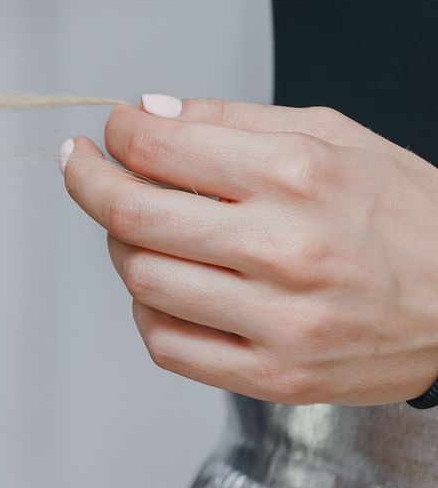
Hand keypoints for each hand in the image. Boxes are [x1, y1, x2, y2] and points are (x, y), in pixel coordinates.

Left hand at [60, 96, 437, 405]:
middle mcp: (285, 247)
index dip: (116, 134)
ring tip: (141, 229)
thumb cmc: (410, 216)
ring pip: (141, 279)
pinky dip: (148, 313)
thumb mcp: (339, 138)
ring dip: (123, 247)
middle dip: (87, 182)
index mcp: (299, 175)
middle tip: (82, 167)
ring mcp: (280, 320)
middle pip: (131, 214)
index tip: (112, 131)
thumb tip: (146, 112)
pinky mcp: (277, 375)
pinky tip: (167, 288)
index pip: (158, 147)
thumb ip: (234, 122)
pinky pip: (167, 346)